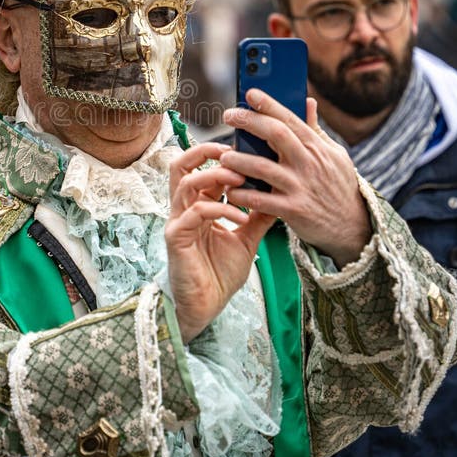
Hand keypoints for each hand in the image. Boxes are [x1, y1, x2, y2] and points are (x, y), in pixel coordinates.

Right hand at [165, 142, 274, 343]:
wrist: (207, 306)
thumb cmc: (220, 274)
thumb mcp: (246, 239)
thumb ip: (258, 217)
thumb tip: (279, 196)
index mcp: (197, 205)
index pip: (201, 167)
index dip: (220, 154)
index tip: (245, 151)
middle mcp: (183, 208)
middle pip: (182, 164)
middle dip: (205, 151)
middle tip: (233, 150)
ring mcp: (177, 221)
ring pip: (187, 182)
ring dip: (216, 176)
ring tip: (241, 180)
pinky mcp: (176, 237)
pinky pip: (197, 212)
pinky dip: (221, 209)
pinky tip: (242, 216)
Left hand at [220, 91, 371, 267]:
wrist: (353, 226)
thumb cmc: (339, 186)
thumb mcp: (335, 154)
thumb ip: (316, 129)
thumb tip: (308, 101)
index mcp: (316, 147)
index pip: (290, 118)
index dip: (269, 104)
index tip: (250, 93)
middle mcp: (308, 163)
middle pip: (275, 134)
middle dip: (249, 121)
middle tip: (229, 115)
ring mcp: (300, 186)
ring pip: (262, 167)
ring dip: (238, 160)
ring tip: (223, 156)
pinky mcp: (293, 210)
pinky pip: (261, 200)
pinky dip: (243, 195)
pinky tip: (230, 190)